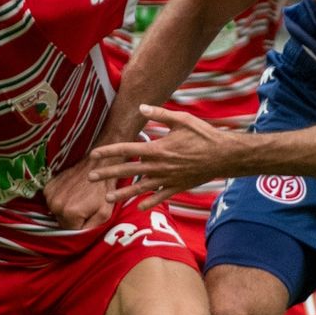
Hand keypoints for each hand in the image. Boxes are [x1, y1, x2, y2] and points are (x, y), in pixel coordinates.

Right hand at [44, 160, 109, 229]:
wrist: (96, 164)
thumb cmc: (104, 188)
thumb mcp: (105, 212)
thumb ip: (92, 229)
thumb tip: (81, 238)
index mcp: (70, 213)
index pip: (72, 232)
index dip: (82, 227)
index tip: (89, 217)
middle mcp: (56, 206)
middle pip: (63, 223)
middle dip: (74, 220)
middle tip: (85, 208)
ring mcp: (49, 196)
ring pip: (57, 213)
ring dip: (66, 210)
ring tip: (79, 199)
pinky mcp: (47, 187)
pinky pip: (53, 202)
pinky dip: (61, 201)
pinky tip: (71, 193)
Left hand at [88, 109, 235, 203]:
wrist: (225, 156)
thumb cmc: (203, 135)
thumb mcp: (182, 120)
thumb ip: (159, 114)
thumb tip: (141, 108)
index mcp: (158, 149)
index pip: (127, 150)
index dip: (109, 152)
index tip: (94, 155)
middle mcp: (159, 166)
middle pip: (128, 170)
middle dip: (108, 173)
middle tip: (90, 177)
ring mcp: (167, 179)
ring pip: (140, 188)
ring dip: (123, 193)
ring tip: (107, 198)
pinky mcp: (177, 187)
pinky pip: (160, 196)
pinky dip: (149, 202)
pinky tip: (139, 207)